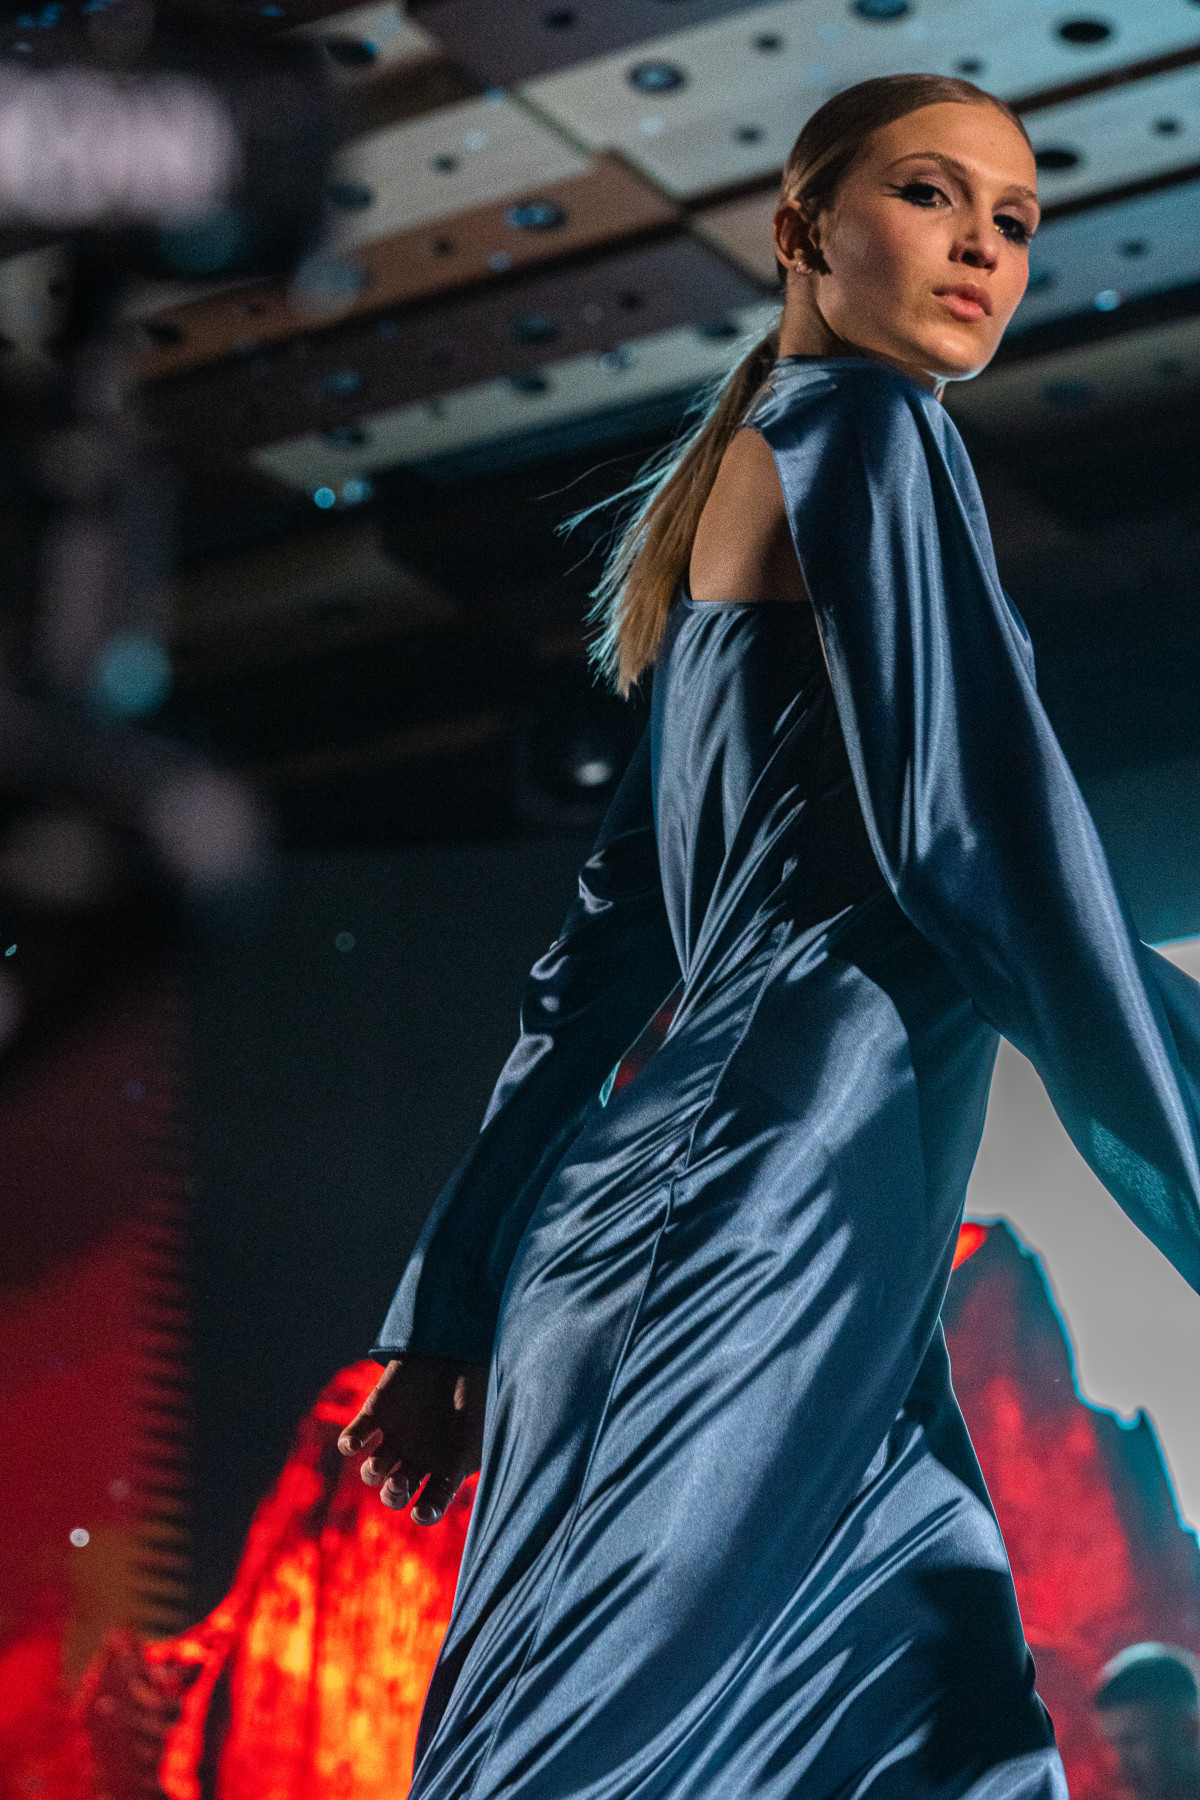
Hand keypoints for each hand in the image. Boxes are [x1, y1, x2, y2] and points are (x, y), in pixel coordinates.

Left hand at [337, 1355, 486, 1523]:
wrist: (459, 1343)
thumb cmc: (482, 1385)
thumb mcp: (495, 1418)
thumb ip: (494, 1446)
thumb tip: (508, 1470)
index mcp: (446, 1467)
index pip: (432, 1504)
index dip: (426, 1513)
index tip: (422, 1511)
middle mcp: (417, 1459)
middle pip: (395, 1494)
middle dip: (393, 1494)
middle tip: (400, 1481)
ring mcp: (394, 1439)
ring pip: (372, 1472)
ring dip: (372, 1472)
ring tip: (379, 1463)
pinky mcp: (375, 1414)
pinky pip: (354, 1438)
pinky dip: (350, 1443)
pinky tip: (354, 1443)